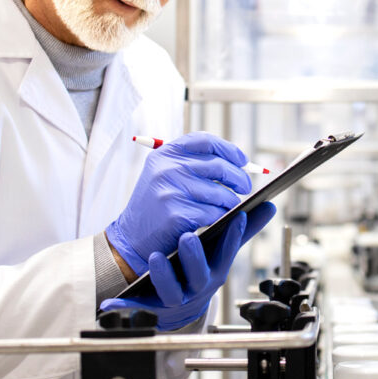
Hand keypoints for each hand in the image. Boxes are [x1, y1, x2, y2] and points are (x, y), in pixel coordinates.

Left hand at [100, 202, 276, 330]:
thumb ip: (243, 231)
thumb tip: (270, 206)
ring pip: (171, 291)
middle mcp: (197, 286)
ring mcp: (175, 298)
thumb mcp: (221, 253)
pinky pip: (138, 309)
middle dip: (195, 257)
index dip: (232, 237)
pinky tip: (110, 303)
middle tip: (188, 236)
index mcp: (214, 270)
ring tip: (156, 257)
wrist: (176, 306)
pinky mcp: (151, 307)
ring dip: (164, 276)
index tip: (234, 217)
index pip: (226, 253)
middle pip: (200, 275)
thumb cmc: (200, 272)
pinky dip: (125, 307)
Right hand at [106, 132, 251, 275]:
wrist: (132, 237)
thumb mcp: (165, 174)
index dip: (229, 149)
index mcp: (165, 154)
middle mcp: (167, 168)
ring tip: (230, 206)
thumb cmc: (156, 205)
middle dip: (239, 177)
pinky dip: (221, 217)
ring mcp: (171, 191)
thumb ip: (194, 163)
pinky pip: (214, 213)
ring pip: (220, 193)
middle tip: (245, 186)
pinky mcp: (177, 214)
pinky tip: (217, 219)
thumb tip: (239, 161)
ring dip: (231, 202)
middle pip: (219, 166)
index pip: (206, 141)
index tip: (243, 160)